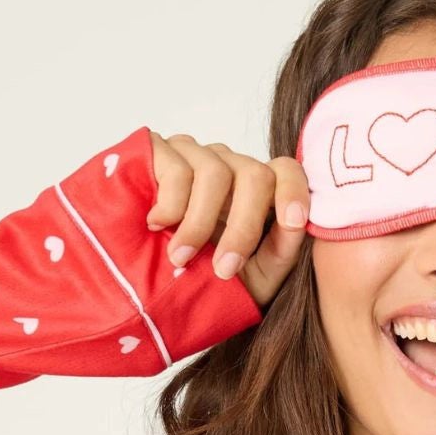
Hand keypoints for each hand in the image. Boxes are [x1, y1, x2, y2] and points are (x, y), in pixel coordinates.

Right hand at [146, 131, 309, 306]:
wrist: (139, 283)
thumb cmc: (196, 277)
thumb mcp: (248, 278)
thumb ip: (279, 253)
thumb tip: (296, 226)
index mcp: (253, 190)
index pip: (285, 171)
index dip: (294, 191)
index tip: (293, 223)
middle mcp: (226, 164)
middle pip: (254, 174)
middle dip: (242, 227)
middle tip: (223, 270)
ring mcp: (192, 154)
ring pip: (215, 172)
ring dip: (200, 223)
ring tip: (180, 257)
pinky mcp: (157, 151)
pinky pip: (177, 169)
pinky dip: (171, 205)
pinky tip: (156, 225)